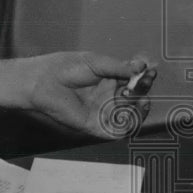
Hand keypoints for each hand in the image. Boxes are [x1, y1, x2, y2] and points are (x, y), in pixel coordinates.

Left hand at [22, 52, 154, 138]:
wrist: (43, 81)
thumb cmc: (62, 68)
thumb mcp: (95, 62)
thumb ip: (119, 66)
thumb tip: (141, 65)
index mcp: (107, 80)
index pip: (133, 81)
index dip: (143, 76)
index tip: (150, 69)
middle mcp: (107, 97)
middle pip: (135, 96)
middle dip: (143, 88)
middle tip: (146, 79)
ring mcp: (102, 111)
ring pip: (130, 115)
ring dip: (140, 107)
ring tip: (140, 96)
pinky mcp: (96, 125)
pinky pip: (118, 130)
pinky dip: (129, 123)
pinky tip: (131, 110)